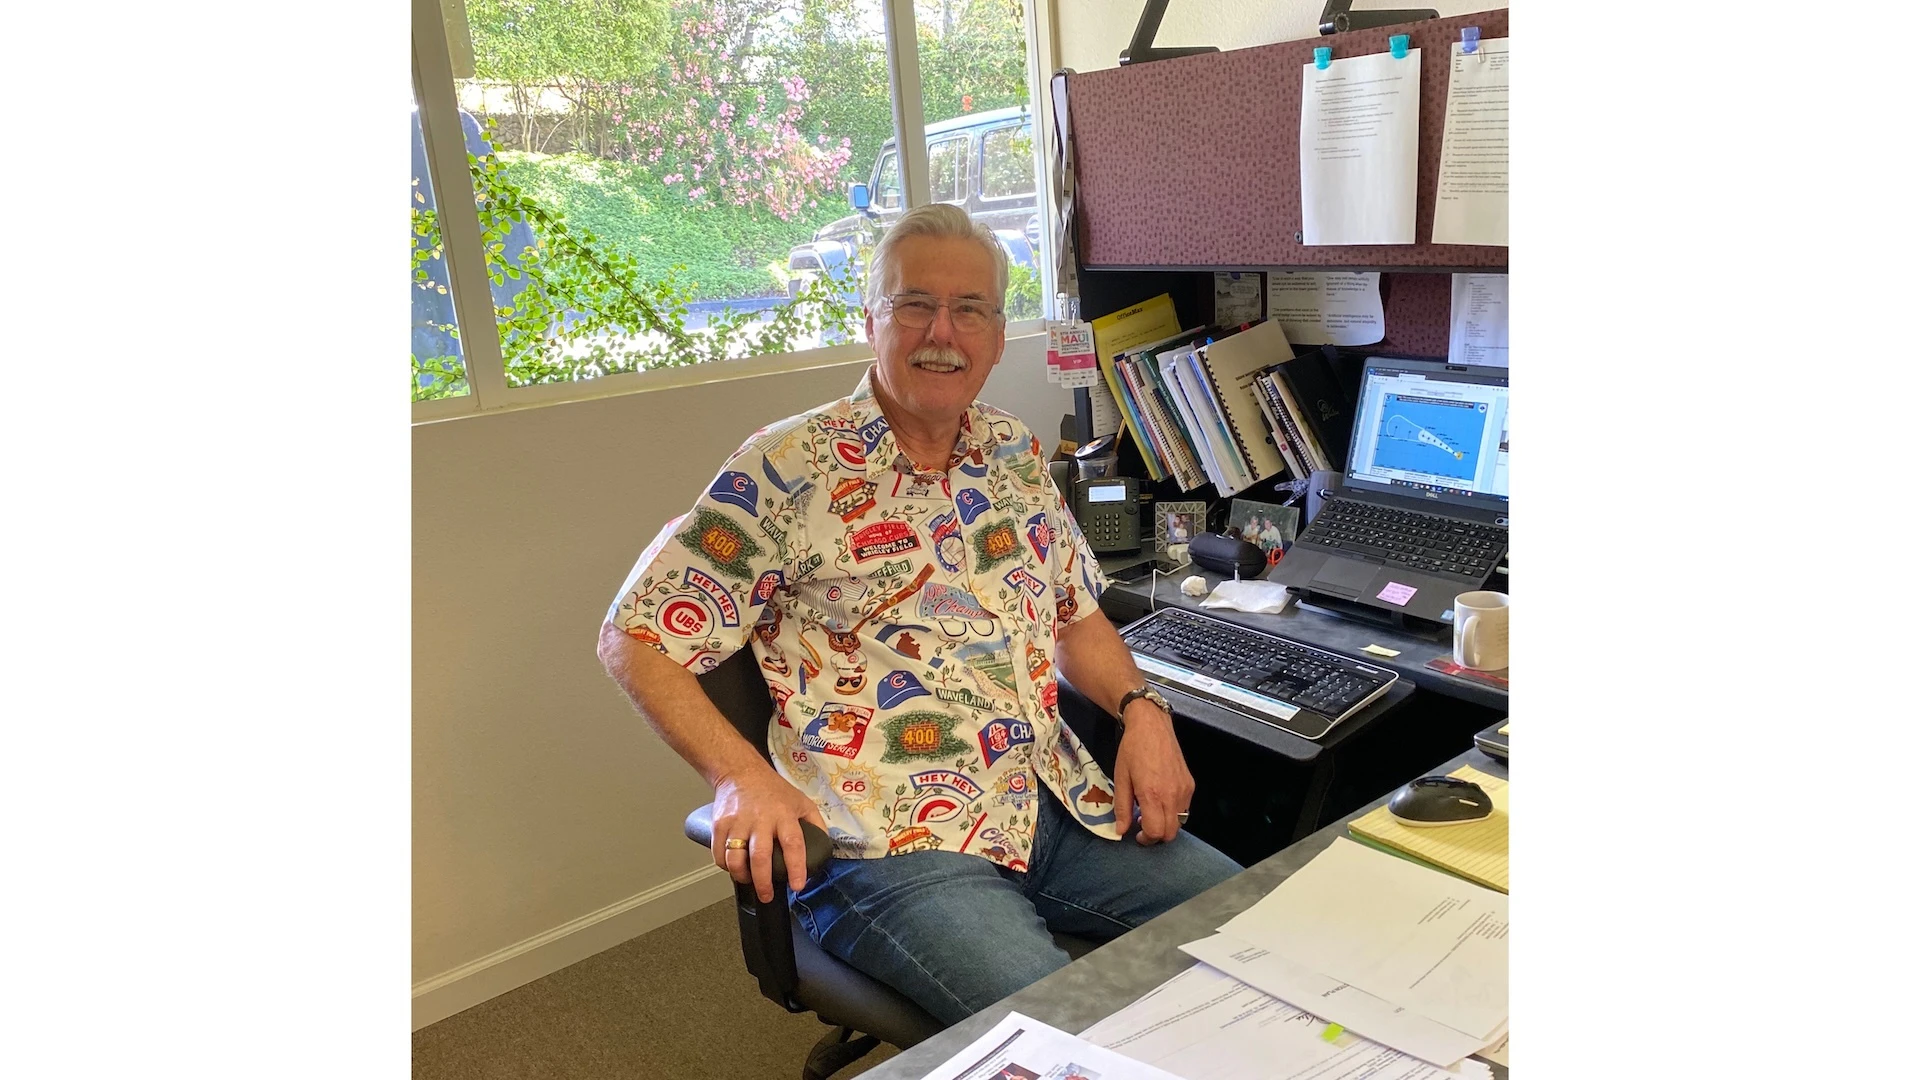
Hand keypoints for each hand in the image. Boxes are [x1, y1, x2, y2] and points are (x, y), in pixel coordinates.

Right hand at [710, 765, 828, 901]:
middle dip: (763, 882)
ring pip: (735, 858)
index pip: (793, 844)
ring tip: (749, 882)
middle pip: (760, 857)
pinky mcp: (719, 824)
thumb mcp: (802, 801)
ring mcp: (737, 822)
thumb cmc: (774, 790)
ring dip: (742, 876)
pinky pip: (719, 853)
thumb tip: (824, 848)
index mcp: (784, 814)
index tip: (797, 886)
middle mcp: (760, 819)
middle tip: (767, 895)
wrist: (740, 772)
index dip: (796, 868)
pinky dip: (725, 866)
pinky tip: (735, 868)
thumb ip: (815, 824)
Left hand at [1110, 702, 1193, 845]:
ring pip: (1180, 822)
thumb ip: (1122, 807)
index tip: (1137, 834)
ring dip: (1166, 824)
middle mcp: (1172, 795)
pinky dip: (1174, 812)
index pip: (1156, 832)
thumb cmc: (1132, 750)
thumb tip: (1121, 831)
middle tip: (1143, 826)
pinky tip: (1161, 800)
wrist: (1152, 726)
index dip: (1146, 839)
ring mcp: (1184, 790)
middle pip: (1171, 833)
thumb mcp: (1121, 778)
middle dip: (1157, 835)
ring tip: (1152, 812)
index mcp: (1152, 795)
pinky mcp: (1190, 784)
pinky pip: (1185, 808)